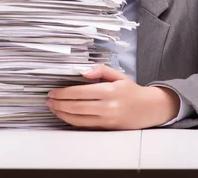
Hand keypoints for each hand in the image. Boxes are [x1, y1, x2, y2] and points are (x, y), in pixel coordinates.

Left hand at [46, 64, 179, 129]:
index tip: (53, 92)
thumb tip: (83, 71)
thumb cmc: (132, 91)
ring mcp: (107, 120)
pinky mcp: (106, 128)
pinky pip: (85, 126)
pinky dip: (72, 121)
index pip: (80, 92)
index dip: (64, 93)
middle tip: (49, 100)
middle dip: (59, 104)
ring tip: (53, 108)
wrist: (149, 109)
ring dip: (62, 114)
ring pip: (78, 119)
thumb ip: (101, 70)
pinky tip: (65, 116)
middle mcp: (108, 107)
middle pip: (76, 107)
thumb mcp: (119, 75)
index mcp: (110, 91)